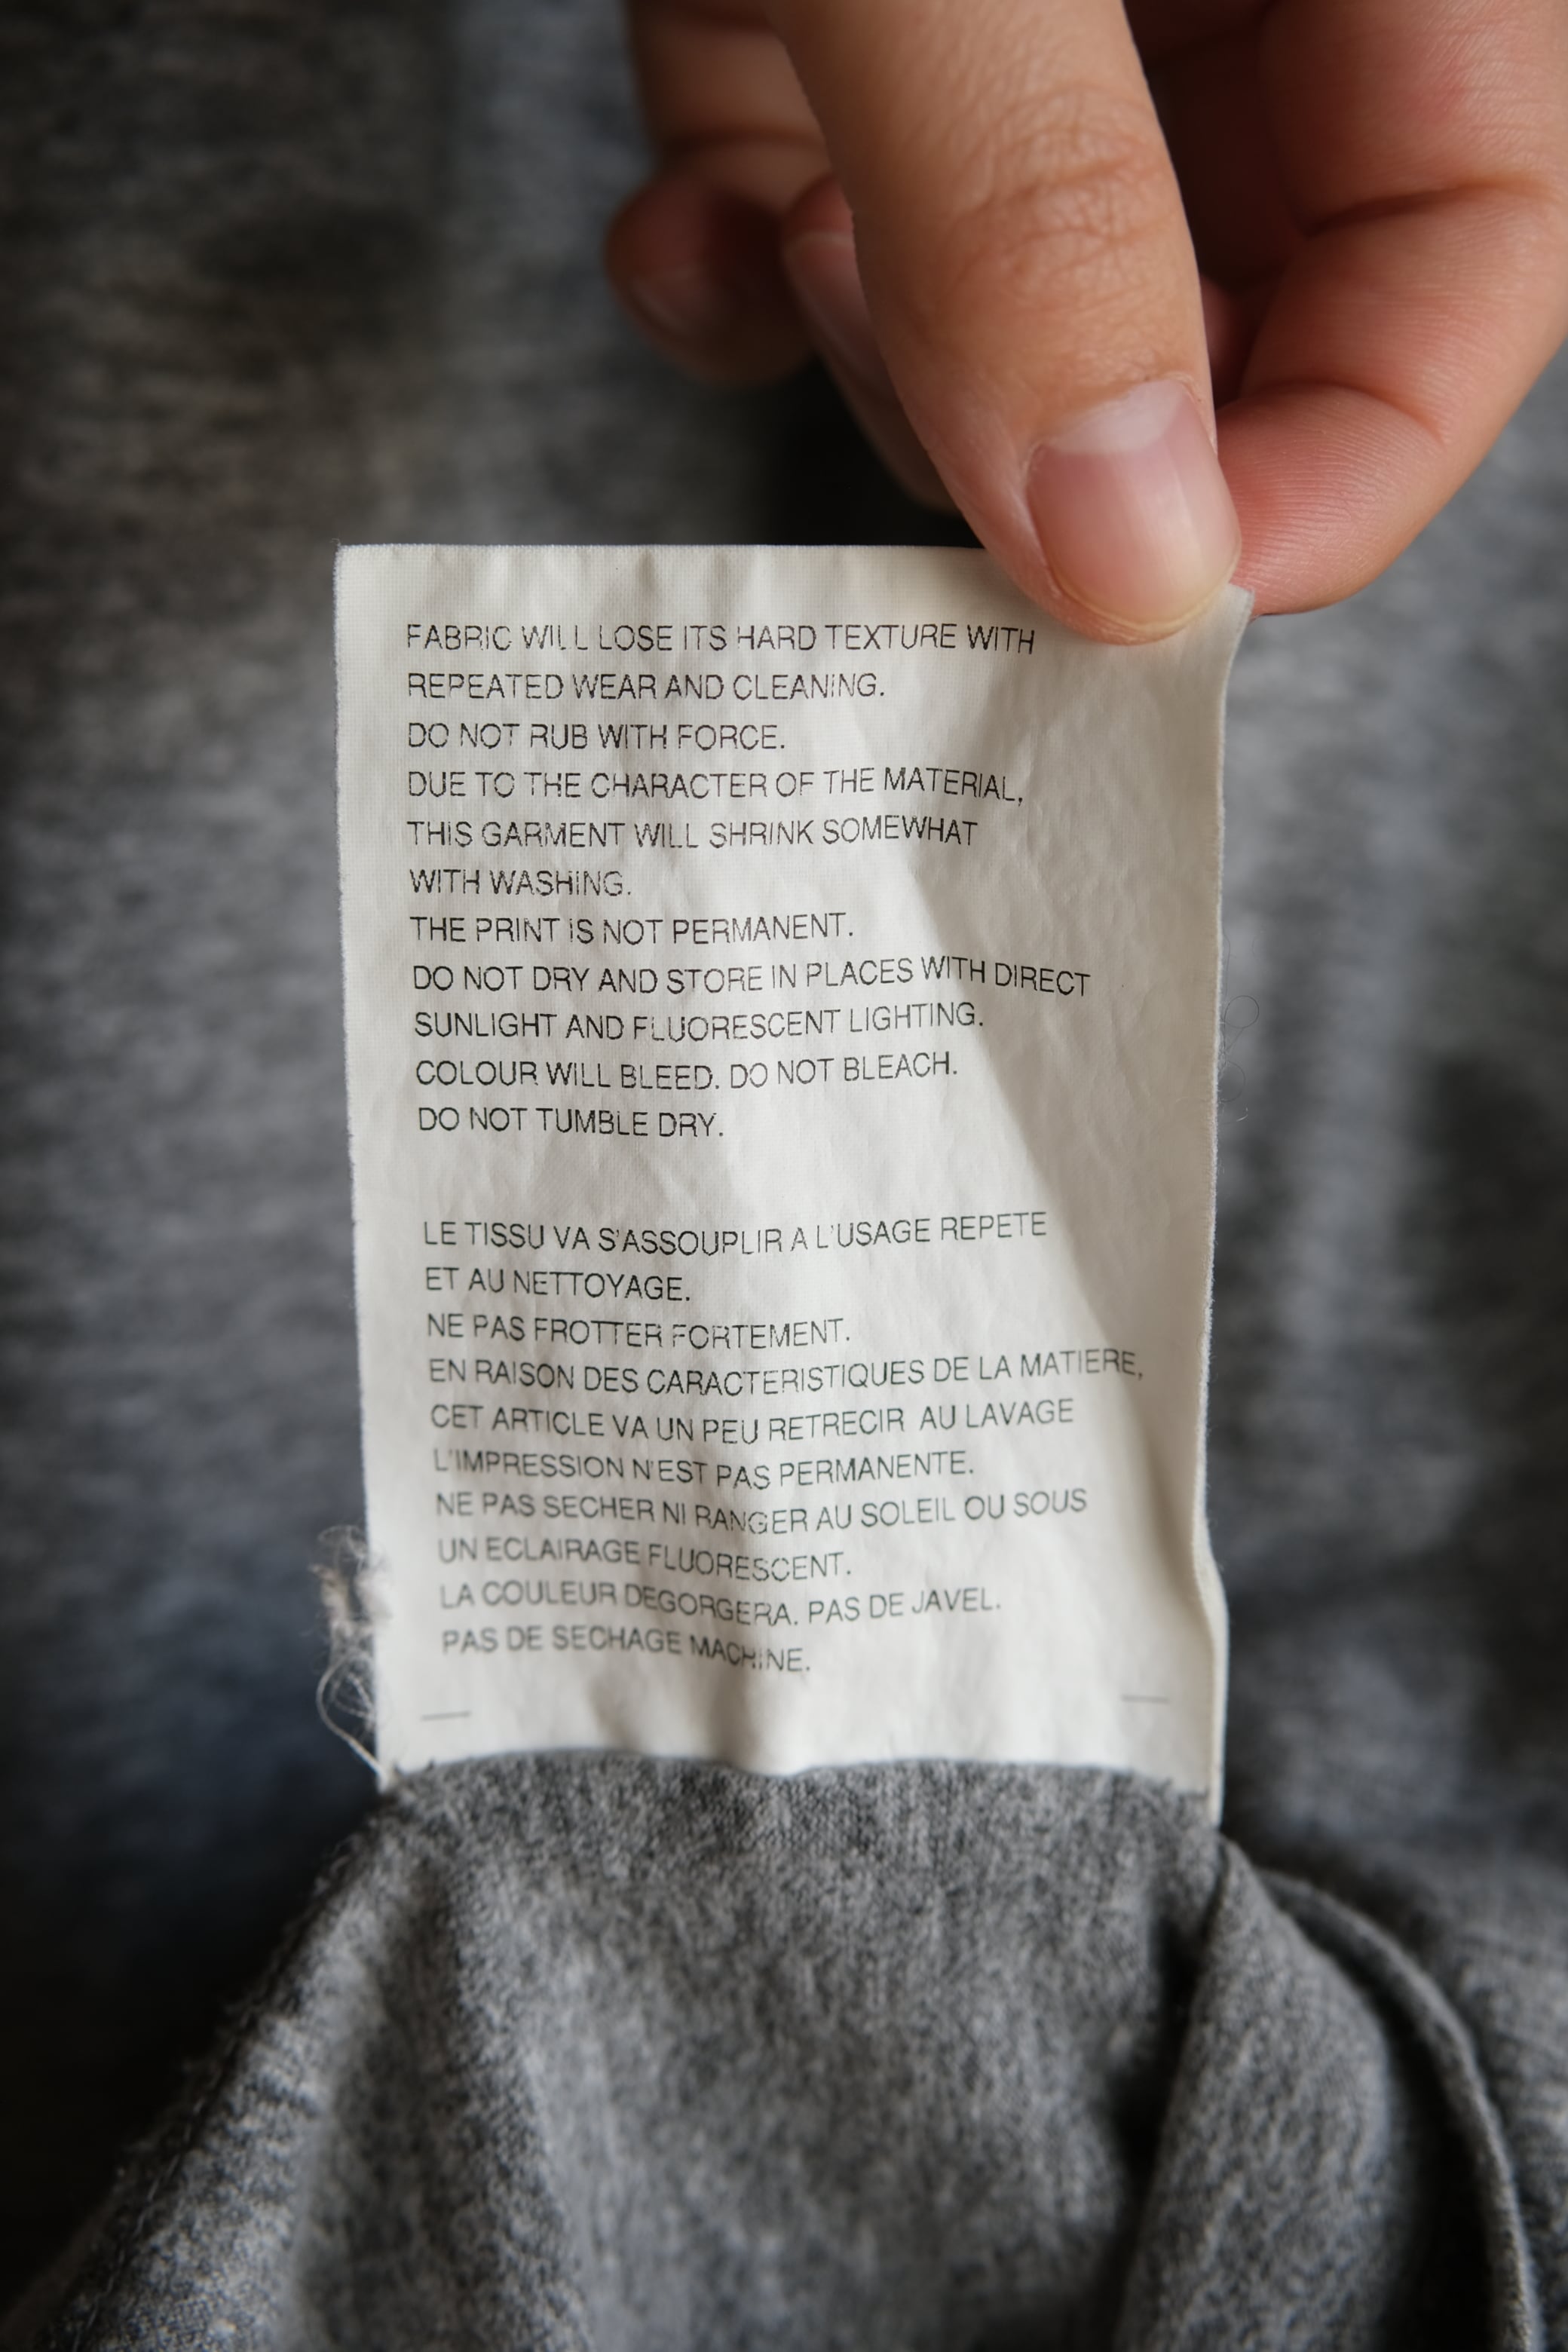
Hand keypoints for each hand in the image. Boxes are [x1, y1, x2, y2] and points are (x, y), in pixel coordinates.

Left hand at [606, 0, 1567, 640]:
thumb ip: (1036, 200)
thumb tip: (1120, 549)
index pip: (1471, 252)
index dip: (1344, 462)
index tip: (1155, 601)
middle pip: (1233, 322)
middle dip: (1053, 435)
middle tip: (920, 375)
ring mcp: (1021, 25)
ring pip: (1011, 322)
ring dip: (881, 365)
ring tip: (794, 237)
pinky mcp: (835, 31)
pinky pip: (831, 220)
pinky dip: (739, 281)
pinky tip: (684, 236)